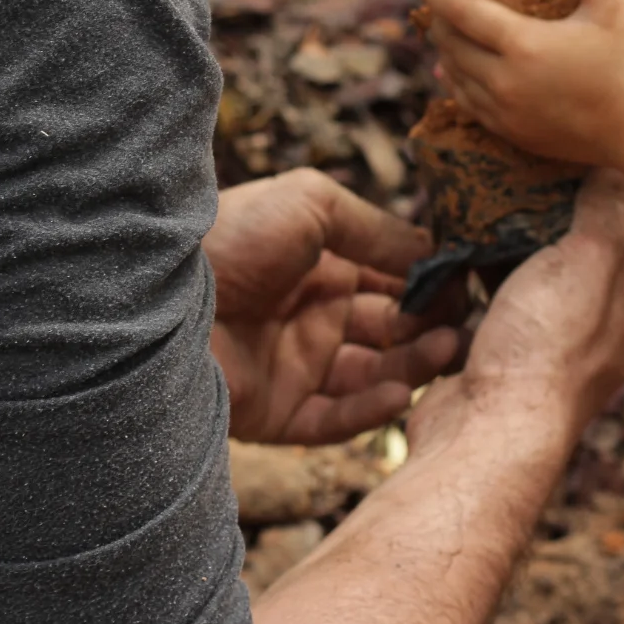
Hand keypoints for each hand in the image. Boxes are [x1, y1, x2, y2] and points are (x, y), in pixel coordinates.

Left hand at [204, 169, 461, 444]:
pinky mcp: (277, 415)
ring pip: (371, 374)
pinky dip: (371, 410)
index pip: (389, 278)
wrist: (157, 303)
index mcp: (318, 264)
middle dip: (429, 327)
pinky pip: (336, 419)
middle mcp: (310, 314)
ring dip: (412, 366)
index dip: (427, 284)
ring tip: (446, 352)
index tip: (465, 286)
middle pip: (389, 328)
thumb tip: (434, 251)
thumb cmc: (232, 238)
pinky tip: (399, 393)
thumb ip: (376, 227)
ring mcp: (294, 366)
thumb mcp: (310, 204)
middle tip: (466, 327)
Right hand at [409, 170, 623, 449]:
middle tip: (541, 171)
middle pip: (595, 250)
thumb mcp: (586, 263)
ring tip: (498, 197)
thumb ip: (605, 214)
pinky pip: (501, 295)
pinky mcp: (506, 351)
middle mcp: (603, 327)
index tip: (601, 158)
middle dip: (568, 210)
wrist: (482, 432)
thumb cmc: (545, 349)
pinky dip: (486, 268)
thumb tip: (617, 173)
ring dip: (521, 238)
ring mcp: (553, 342)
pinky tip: (466, 242)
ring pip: (542, 270)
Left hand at [423, 0, 623, 168]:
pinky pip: (470, 105)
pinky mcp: (515, 134)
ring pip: (455, 77)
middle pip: (451, 43)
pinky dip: (458, 83)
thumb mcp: (617, 4)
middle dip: (438, 18)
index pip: (460, 11)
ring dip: (446, 51)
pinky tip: (463, 72)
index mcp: (522, 44)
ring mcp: (507, 113)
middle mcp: (504, 81)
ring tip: (447, 29)